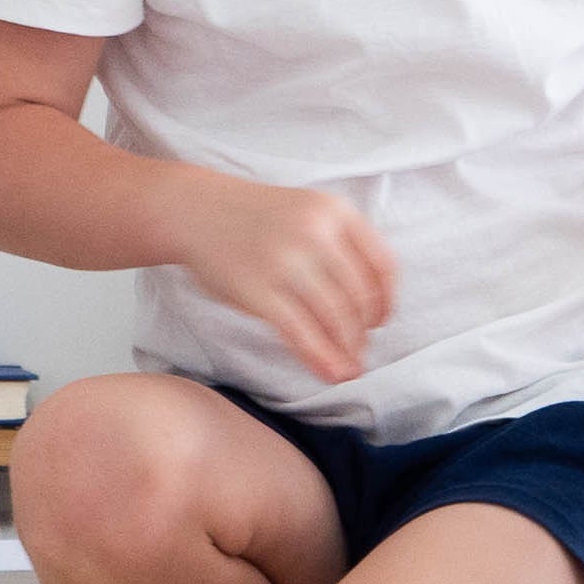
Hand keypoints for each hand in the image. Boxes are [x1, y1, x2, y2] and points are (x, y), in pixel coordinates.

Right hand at [170, 173, 397, 385]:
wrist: (196, 210)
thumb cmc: (256, 218)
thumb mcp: (308, 211)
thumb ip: (340, 243)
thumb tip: (372, 303)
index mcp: (335, 211)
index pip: (382, 265)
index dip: (387, 301)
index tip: (380, 321)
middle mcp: (316, 233)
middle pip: (359, 297)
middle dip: (363, 332)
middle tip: (359, 351)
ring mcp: (286, 261)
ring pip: (335, 318)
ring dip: (346, 351)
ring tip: (348, 369)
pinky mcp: (259, 290)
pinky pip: (301, 333)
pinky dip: (320, 358)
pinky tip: (328, 373)